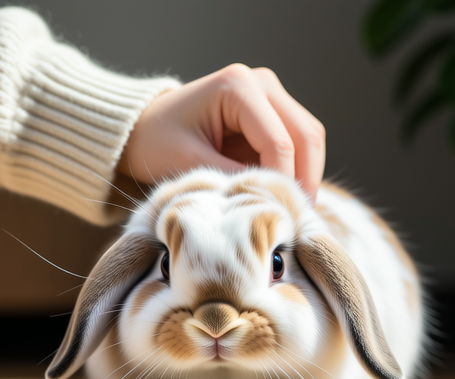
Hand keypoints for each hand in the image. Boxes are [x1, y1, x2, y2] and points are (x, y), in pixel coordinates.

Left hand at [116, 64, 325, 200]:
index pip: (279, 142)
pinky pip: (300, 142)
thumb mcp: (188, 165)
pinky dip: (299, 169)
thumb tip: (272, 203)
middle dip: (305, 180)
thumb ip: (232, 181)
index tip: (279, 217)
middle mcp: (261, 82)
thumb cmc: (157, 143)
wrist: (144, 127)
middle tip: (299, 219)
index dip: (284, 183)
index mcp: (237, 86)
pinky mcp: (273, 110)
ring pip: (310, 139)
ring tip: (295, 210)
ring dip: (307, 175)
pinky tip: (287, 196)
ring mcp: (271, 94)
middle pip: (306, 136)